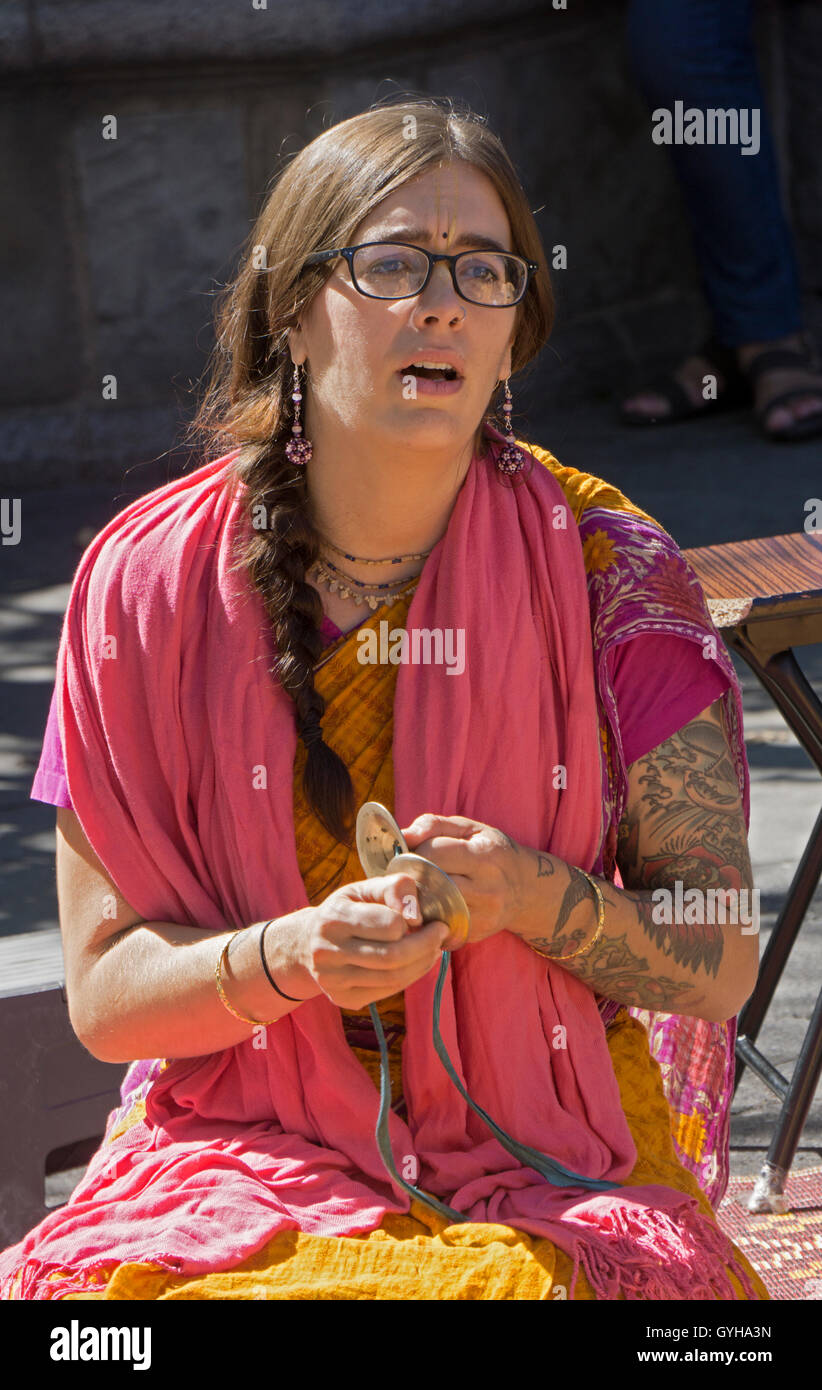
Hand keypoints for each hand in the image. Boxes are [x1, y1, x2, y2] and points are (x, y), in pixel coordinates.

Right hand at [294, 872, 449, 1010]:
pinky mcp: (342, 998)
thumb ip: (395, 888)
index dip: (413, 922)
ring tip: (432, 949)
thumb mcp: (365, 888)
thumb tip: (416, 917)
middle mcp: (327, 951)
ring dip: (423, 963)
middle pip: (393, 956)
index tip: (424, 918)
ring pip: (393, 978)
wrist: (307, 943)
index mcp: (333, 917)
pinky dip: (410, 977)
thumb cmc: (346, 910)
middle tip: (440, 934)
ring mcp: (332, 979)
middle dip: (426, 945)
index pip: (389, 925)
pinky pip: (388, 991)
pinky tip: (415, 964)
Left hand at [399, 813, 526, 945]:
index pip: (435, 853)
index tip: (415, 851)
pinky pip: (438, 924)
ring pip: (431, 906)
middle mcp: (487, 890)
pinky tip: (432, 903)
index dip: (417, 850)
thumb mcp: (469, 829)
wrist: (525, 889)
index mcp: (485, 857)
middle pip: (431, 882)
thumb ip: (434, 825)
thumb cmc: (492, 852)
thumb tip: (404, 836)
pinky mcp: (474, 933)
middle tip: (410, 870)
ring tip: (420, 886)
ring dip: (418, 896)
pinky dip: (428, 914)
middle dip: (414, 875)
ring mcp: (482, 916)